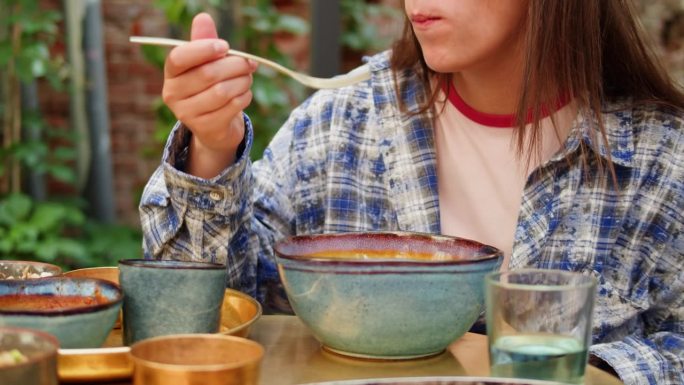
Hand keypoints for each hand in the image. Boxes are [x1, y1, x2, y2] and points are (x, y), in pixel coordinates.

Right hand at [162, 13, 257, 177]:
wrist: (215, 126)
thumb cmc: (210, 87)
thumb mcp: (206, 63)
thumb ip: (205, 42)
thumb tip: (203, 17)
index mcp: (171, 73)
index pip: (179, 58)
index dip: (203, 49)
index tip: (225, 46)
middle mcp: (173, 94)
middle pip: (207, 74)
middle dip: (234, 65)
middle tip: (249, 63)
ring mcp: (187, 114)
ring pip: (222, 92)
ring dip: (242, 82)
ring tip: (247, 78)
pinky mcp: (205, 128)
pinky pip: (231, 107)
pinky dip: (244, 97)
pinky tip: (245, 94)